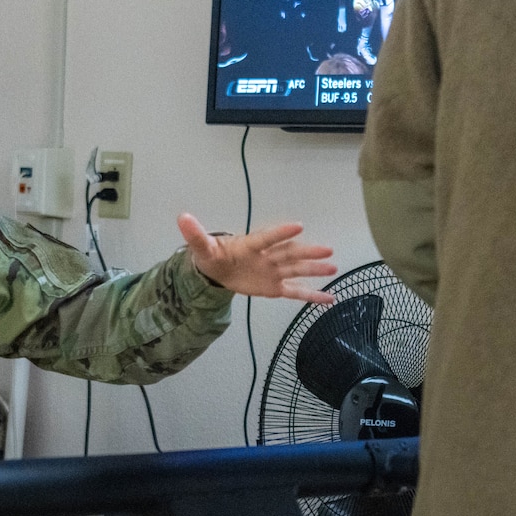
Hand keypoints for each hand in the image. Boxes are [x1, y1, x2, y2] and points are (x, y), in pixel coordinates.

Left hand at [178, 213, 335, 304]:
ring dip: (314, 269)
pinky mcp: (275, 287)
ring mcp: (273, 271)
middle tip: (327, 250)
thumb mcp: (202, 247)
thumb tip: (182, 217)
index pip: (267, 238)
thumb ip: (196, 234)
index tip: (298, 226)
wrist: (216, 270)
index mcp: (250, 245)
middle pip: (289, 254)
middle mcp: (266, 257)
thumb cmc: (212, 256)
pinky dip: (312, 295)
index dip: (280, 233)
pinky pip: (295, 292)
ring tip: (334, 266)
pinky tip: (329, 298)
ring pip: (296, 270)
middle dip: (307, 252)